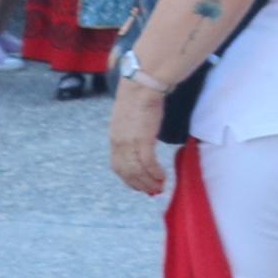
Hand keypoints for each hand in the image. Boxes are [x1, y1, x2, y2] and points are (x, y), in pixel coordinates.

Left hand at [108, 79, 166, 194]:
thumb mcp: (130, 119)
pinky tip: (163, 176)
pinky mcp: (142, 139)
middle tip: (152, 191)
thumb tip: (142, 139)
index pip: (117, 166)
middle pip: (126, 172)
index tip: (140, 186)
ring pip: (136, 171)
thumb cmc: (138, 98)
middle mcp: (118, 143)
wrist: (141, 86)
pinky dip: (154, 173)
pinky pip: (147, 163)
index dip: (128, 179)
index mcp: (115, 138)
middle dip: (139, 185)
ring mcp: (129, 142)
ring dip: (148, 182)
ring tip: (160, 187)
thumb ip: (132, 132)